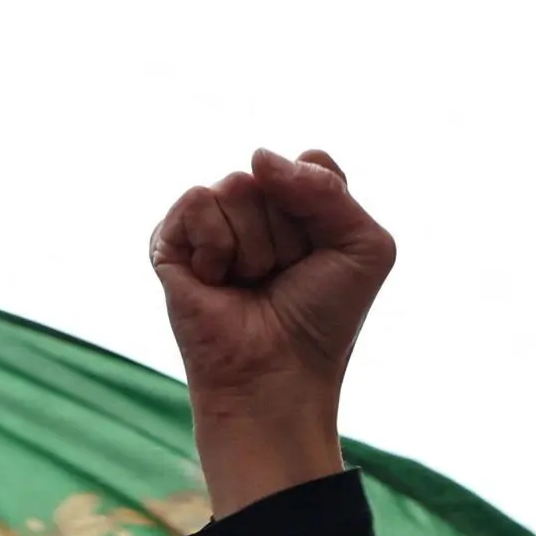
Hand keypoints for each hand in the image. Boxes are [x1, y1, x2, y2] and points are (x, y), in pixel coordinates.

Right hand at [149, 149, 392, 515]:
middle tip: (283, 277)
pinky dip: (217, 245)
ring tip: (251, 283)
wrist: (278, 377)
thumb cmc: (323, 320)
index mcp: (299, 208)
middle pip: (272, 175)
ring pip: (237, 188)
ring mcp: (212, 225)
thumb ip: (330, 187)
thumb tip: (257, 158)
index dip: (322, 207)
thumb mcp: (363, 247)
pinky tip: (217, 281)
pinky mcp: (172, 242)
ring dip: (256, 246)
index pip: (311, 162)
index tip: (324, 254)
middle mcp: (254, 210)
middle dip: (289, 232)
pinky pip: (197, 201)